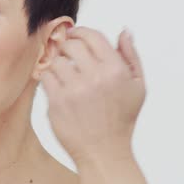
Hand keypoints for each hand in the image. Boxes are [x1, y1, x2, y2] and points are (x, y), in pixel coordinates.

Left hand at [39, 26, 145, 165]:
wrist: (104, 152)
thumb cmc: (121, 119)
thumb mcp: (137, 86)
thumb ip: (130, 56)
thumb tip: (124, 31)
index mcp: (116, 70)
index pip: (92, 36)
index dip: (80, 32)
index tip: (74, 36)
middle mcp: (96, 77)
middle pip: (71, 45)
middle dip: (67, 47)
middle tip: (67, 55)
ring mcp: (75, 89)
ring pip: (56, 60)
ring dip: (58, 64)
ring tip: (64, 74)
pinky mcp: (58, 101)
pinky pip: (45, 76)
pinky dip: (49, 78)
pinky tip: (57, 86)